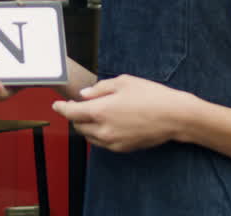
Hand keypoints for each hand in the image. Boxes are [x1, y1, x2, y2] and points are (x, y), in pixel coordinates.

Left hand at [51, 74, 197, 152]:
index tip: (56, 105)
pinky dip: (99, 134)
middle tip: (79, 105)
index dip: (61, 108)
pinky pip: (102, 143)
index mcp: (100, 111)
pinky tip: (108, 123)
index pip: (71, 113)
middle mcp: (103, 130)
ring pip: (89, 136)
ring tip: (95, 113)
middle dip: (75, 116)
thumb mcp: (123, 82)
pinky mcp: (123, 148)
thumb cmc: (151, 95)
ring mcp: (113, 142)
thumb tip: (84, 95)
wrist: (175, 116)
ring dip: (86, 126)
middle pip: (78, 126)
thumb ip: (99, 89)